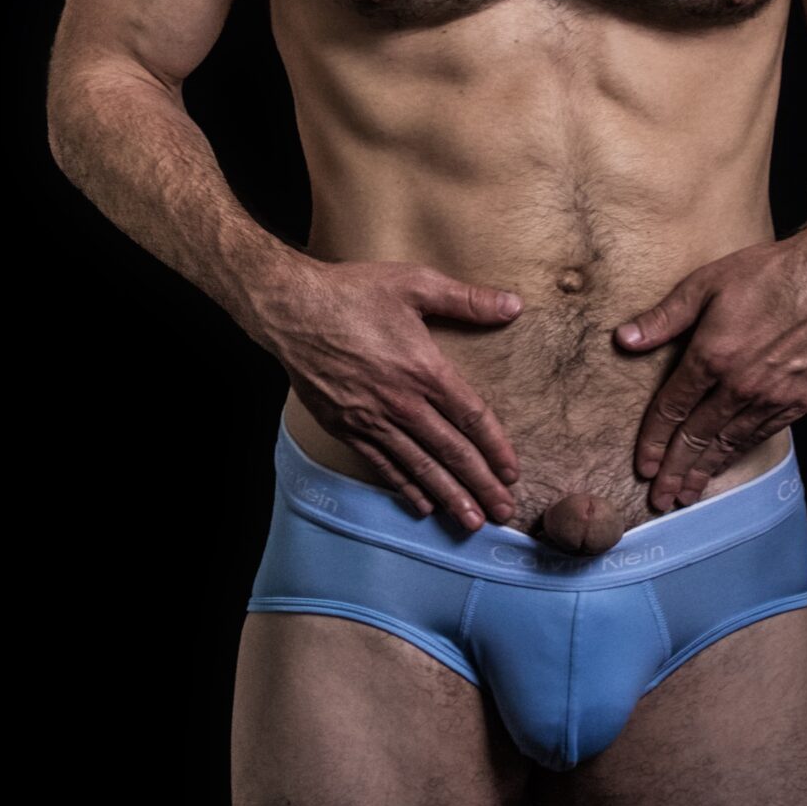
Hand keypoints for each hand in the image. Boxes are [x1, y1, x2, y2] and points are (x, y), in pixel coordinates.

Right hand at [262, 254, 523, 531]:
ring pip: (419, 467)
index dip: (495, 447)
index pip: (471, 417)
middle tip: (504, 513)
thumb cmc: (354, 292)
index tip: (512, 471)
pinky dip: (405, 488)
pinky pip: (382, 465)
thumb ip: (466, 299)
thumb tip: (514, 306)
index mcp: (424, 369)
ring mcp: (372, 419)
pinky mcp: (346, 428)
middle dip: (480, 485)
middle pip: (450, 452)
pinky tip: (422, 505)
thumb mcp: (416, 283)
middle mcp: (401, 402)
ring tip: (471, 522)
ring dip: (448, 497)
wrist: (292, 309)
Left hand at [613, 238, 806, 510]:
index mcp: (713, 356)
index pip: (673, 409)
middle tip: (659, 499)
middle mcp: (742, 384)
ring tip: (687, 493)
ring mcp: (774, 397)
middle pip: (698, 436)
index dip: (654, 440)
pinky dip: (738, 453)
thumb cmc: (764, 274)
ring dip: (705, 470)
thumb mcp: (704, 284)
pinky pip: (760, 435)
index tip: (641, 466)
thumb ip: (663, 318)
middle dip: (675, 470)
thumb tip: (624, 340)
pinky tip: (724, 463)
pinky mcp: (800, 401)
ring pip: (729, 443)